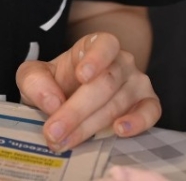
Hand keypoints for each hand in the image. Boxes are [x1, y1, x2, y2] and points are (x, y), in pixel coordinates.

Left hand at [16, 32, 160, 150]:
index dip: (95, 59)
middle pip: (104, 83)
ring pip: (118, 103)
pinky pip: (150, 112)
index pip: (103, 44)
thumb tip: (52, 102)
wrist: (72, 96)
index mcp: (94, 46)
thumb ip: (35, 81)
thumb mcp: (34, 76)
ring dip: (90, 125)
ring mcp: (137, 82)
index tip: (81, 76)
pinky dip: (137, 122)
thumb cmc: (55, 83)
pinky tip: (119, 130)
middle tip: (53, 131)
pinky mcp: (148, 104)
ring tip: (66, 140)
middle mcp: (120, 61)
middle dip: (76, 110)